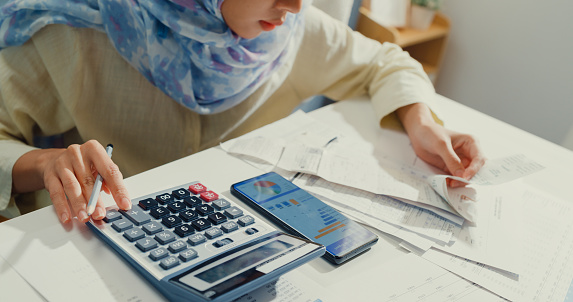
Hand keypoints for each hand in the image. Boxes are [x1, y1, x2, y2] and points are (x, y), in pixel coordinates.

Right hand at [12, 140, 131, 222]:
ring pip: (72, 187)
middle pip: (89, 180)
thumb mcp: (97, 167)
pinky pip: (56, 193)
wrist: (54, 160)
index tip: (124, 204)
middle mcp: (77, 153)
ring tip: (85, 217)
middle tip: (100, 214)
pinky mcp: (50, 175)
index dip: (118, 189)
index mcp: (94, 149)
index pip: (109, 171)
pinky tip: (67, 217)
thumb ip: (108, 180)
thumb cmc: (82, 165)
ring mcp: (62, 163)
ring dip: (79, 204)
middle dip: (96, 200)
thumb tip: (118, 198)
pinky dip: (62, 206)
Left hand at [396, 103, 485, 186]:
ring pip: (467, 176)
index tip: (464, 177)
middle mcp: (469, 153)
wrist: (419, 134)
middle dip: (468, 178)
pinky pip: (456, 178)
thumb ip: (451, 159)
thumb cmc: (431, 133)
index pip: (479, 159)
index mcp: (471, 143)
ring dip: (460, 182)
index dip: (474, 169)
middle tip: (456, 183)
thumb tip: (461, 175)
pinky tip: (445, 181)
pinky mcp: (452, 167)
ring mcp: (461, 161)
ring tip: (449, 183)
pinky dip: (452, 181)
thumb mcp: (441, 145)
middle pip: (476, 170)